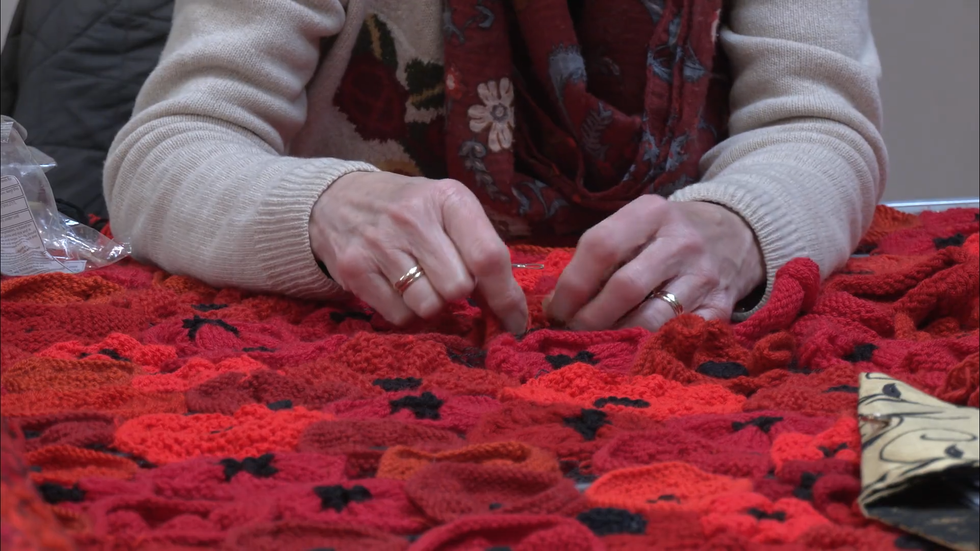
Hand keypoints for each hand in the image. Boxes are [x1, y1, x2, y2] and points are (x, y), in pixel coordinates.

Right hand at [310, 171, 527, 333]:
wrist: (338, 200)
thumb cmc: (410, 210)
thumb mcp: (448, 213)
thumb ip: (480, 252)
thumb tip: (510, 311)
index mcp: (448, 199)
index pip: (487, 257)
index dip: (506, 297)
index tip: (515, 322)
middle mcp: (413, 217)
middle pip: (458, 288)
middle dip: (459, 293)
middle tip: (445, 277)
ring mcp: (379, 243)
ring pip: (429, 306)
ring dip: (432, 304)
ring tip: (420, 280)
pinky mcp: (353, 269)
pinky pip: (399, 316)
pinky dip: (406, 311)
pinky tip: (398, 286)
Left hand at [545, 196, 764, 330]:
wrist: (733, 236)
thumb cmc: (662, 237)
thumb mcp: (632, 227)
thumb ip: (595, 259)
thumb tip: (553, 306)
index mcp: (651, 212)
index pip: (601, 247)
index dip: (572, 285)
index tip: (555, 309)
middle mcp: (681, 242)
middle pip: (625, 287)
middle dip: (590, 318)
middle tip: (572, 332)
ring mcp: (705, 276)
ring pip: (651, 319)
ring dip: (616, 336)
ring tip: (597, 341)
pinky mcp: (722, 307)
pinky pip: (678, 336)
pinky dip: (650, 346)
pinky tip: (632, 347)